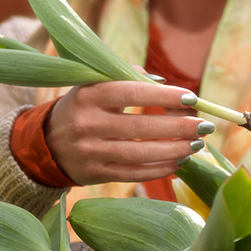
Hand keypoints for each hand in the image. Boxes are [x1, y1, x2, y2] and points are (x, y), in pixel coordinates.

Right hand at [45, 80, 211, 185]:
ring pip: (141, 154)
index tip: (192, 98)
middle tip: (205, 126)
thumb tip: (163, 83)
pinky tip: (180, 161)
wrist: (45, 144)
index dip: (164, 96)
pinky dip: (161, 168)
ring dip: (175, 150)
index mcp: (88, 95)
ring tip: (197, 144)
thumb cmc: (82, 107)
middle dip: (179, 127)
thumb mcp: (94, 85)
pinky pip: (135, 174)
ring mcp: (91, 152)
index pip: (132, 92)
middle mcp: (87, 124)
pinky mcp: (96, 174)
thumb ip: (127, 76)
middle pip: (142, 127)